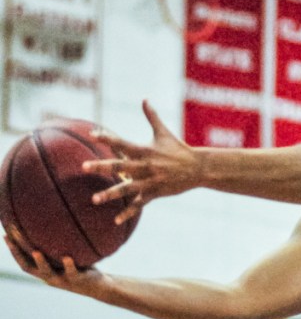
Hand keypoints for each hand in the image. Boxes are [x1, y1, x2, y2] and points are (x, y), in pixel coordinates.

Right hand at [4, 226, 105, 294]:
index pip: (23, 262)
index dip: (13, 250)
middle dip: (18, 253)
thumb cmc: (80, 267)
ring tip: (36, 252)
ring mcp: (63, 280)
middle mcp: (50, 278)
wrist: (99, 286)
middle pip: (29, 268)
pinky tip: (67, 257)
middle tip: (11, 239)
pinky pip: (72, 273)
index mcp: (44, 272)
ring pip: (48, 273)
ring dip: (41, 263)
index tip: (5, 235)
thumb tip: (49, 220)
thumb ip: (55, 245)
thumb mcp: (65, 255)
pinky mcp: (78, 281)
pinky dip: (69, 265)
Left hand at [83, 100, 202, 222]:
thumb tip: (144, 99)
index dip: (108, 138)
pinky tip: (115, 220)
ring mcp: (150, 182)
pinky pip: (139, 205)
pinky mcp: (155, 193)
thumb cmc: (179, 149)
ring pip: (127, 189)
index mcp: (146, 150)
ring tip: (94, 199)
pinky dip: (128, 213)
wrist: (198, 169)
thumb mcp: (164, 133)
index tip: (93, 134)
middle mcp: (146, 166)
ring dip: (110, 194)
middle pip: (120, 166)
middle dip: (101, 166)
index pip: (123, 143)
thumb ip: (152, 116)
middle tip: (84, 166)